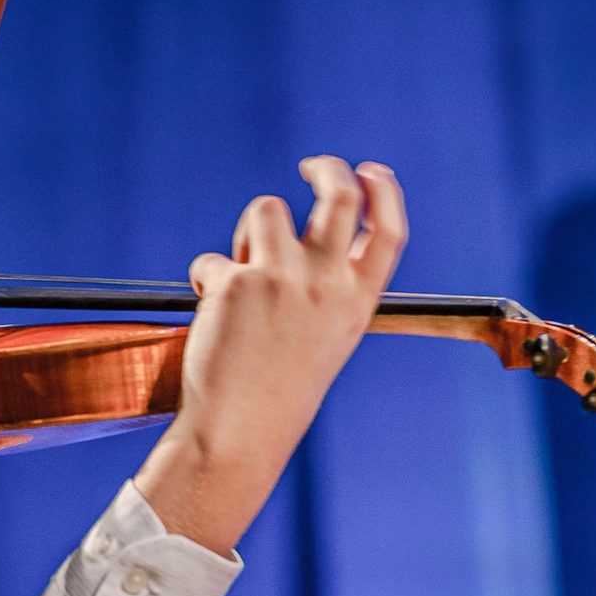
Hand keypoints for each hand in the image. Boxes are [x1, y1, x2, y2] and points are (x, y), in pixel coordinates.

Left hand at [134, 155, 406, 554]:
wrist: (239, 430)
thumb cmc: (280, 389)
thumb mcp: (326, 336)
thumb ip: (328, 288)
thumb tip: (309, 237)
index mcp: (357, 300)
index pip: (389, 231)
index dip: (384, 191)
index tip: (370, 170)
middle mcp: (326, 283)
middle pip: (340, 196)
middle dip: (327, 168)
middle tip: (309, 166)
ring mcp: (282, 278)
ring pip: (266, 210)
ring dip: (247, 233)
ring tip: (240, 277)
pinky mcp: (236, 282)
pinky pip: (213, 260)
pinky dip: (206, 279)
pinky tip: (209, 314)